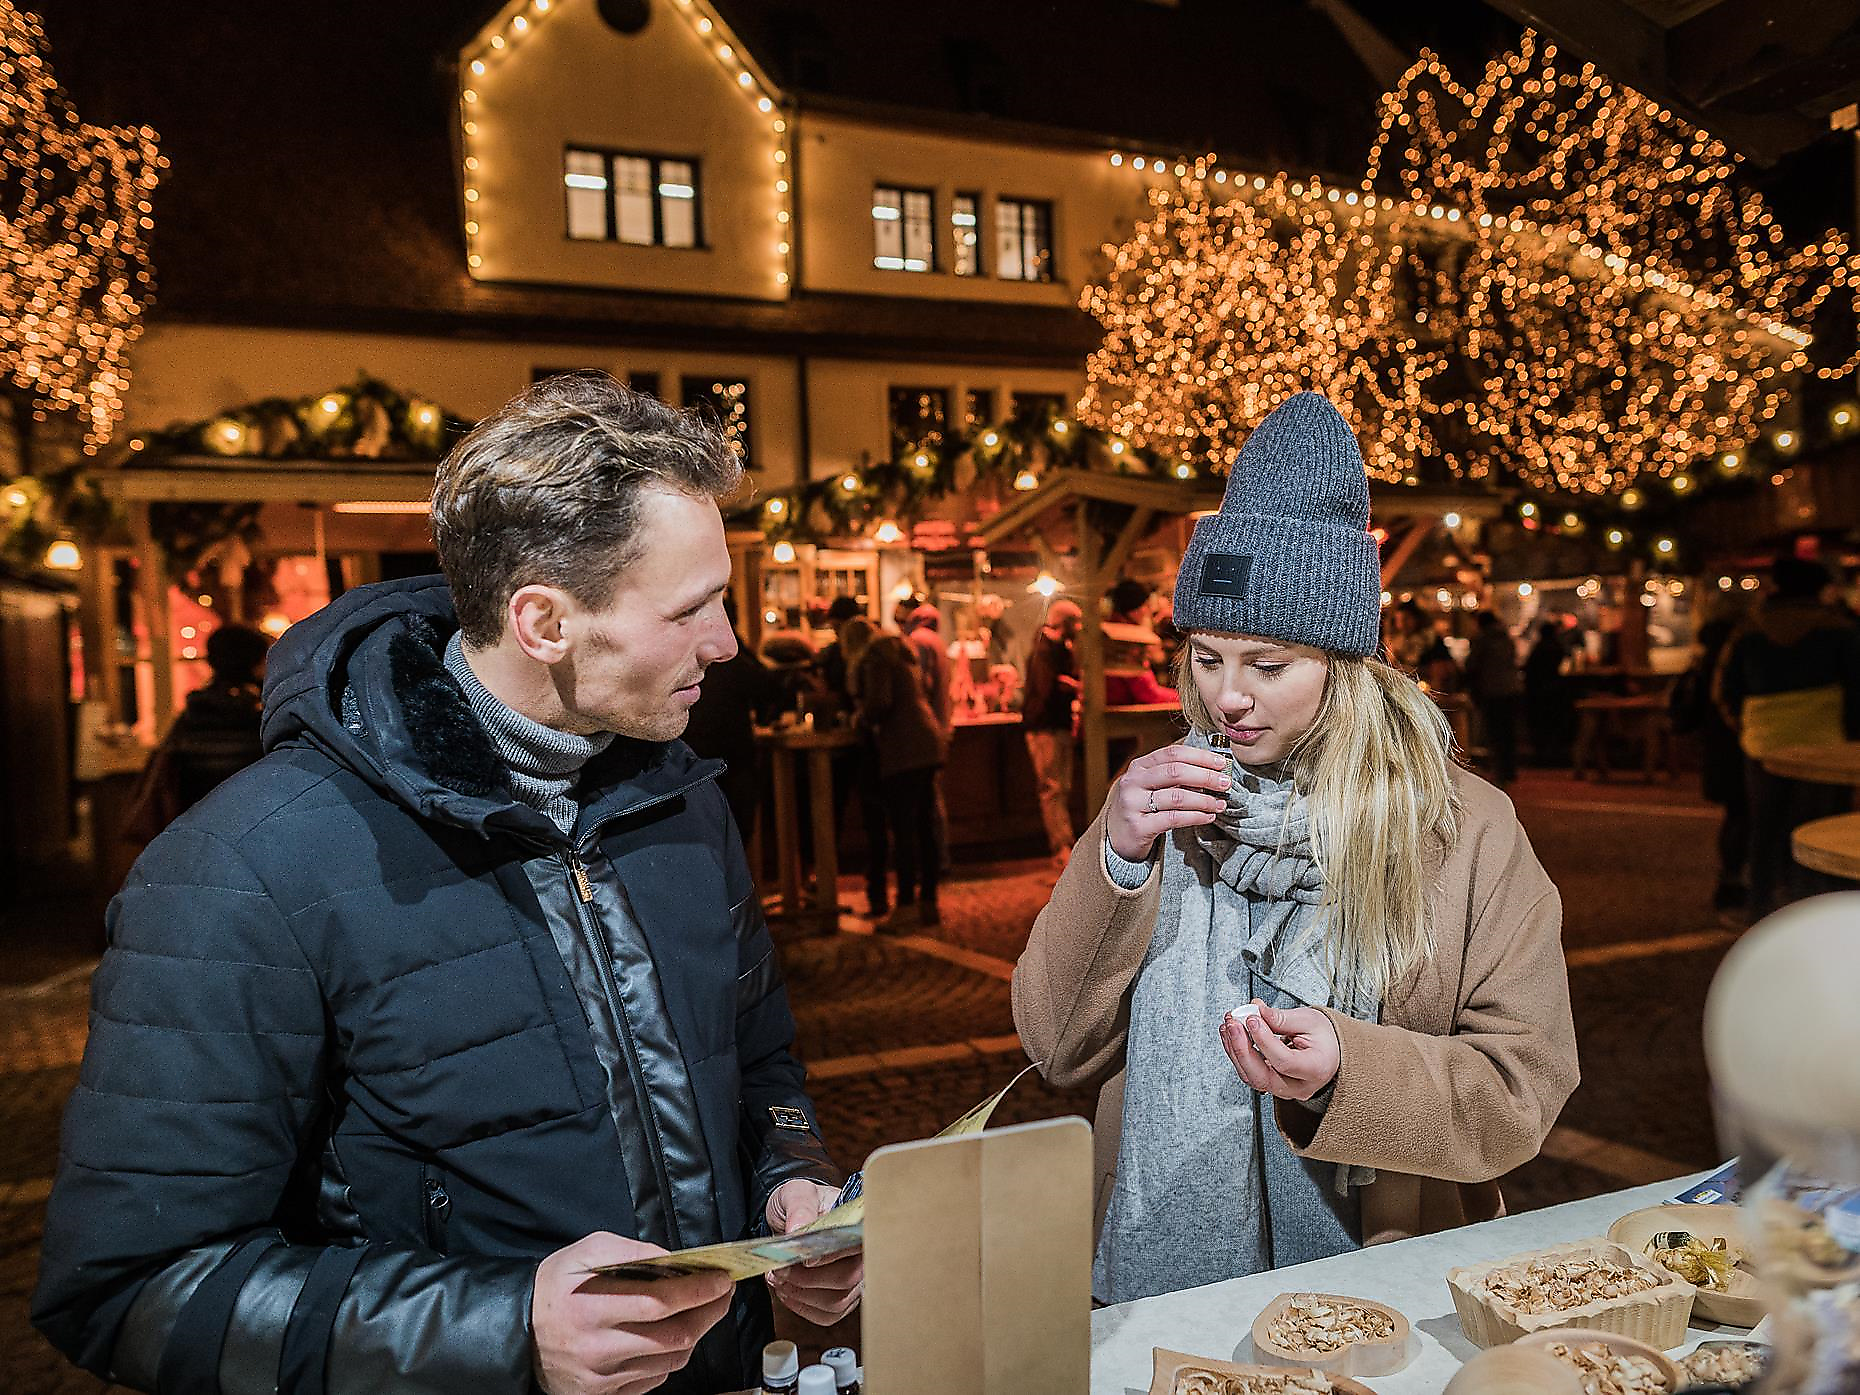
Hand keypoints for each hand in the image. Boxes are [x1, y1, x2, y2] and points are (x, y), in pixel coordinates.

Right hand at [532, 1232, 733, 1394]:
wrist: (518, 1332)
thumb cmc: (557, 1286)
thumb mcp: (587, 1252)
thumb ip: (631, 1253)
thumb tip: (675, 1259)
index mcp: (593, 1308)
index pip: (661, 1302)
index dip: (698, 1290)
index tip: (722, 1278)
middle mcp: (599, 1349)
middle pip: (673, 1336)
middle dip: (708, 1313)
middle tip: (723, 1293)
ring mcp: (602, 1378)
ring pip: (669, 1361)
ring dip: (692, 1334)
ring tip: (700, 1311)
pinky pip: (652, 1380)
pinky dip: (668, 1358)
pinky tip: (668, 1337)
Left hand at [764, 1179, 863, 1325]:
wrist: (793, 1217)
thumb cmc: (801, 1203)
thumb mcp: (796, 1194)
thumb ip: (800, 1208)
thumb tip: (798, 1231)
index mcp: (860, 1224)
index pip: (859, 1246)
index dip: (833, 1256)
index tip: (805, 1258)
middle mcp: (865, 1254)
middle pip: (848, 1279)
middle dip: (808, 1279)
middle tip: (780, 1269)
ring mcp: (857, 1279)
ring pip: (837, 1302)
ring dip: (802, 1294)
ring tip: (779, 1278)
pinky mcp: (843, 1297)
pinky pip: (828, 1315)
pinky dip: (803, 1307)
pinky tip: (787, 1291)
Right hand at [1106, 743, 1230, 861]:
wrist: (1117, 837)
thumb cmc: (1141, 807)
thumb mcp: (1151, 785)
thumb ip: (1175, 776)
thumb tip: (1212, 770)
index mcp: (1139, 766)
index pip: (1173, 753)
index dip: (1200, 756)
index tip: (1221, 763)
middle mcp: (1133, 781)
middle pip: (1175, 772)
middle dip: (1206, 776)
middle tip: (1225, 783)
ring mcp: (1133, 804)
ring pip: (1177, 797)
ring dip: (1204, 800)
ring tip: (1219, 804)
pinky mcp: (1138, 826)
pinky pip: (1174, 819)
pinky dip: (1196, 817)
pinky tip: (1208, 817)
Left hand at [1220, 1000, 1341, 1102]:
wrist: (1330, 1051)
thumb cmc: (1324, 1037)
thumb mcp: (1309, 1020)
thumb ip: (1282, 1018)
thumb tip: (1257, 1011)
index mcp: (1316, 1069)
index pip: (1284, 1061)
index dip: (1264, 1040)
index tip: (1252, 1018)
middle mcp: (1299, 1086)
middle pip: (1262, 1076)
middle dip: (1241, 1048)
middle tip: (1232, 1023)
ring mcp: (1283, 1089)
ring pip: (1251, 1077)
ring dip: (1235, 1049)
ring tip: (1229, 1024)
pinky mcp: (1270, 1084)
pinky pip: (1249, 1073)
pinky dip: (1237, 1053)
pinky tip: (1231, 1034)